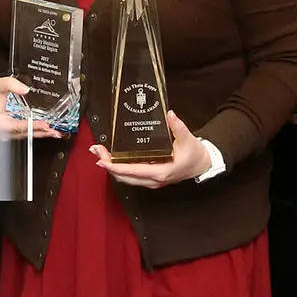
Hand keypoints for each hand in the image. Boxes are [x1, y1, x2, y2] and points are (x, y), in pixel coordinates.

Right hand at [0, 76, 64, 140]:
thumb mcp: (0, 84)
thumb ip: (11, 84)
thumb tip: (25, 89)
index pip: (15, 126)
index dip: (29, 126)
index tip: (42, 125)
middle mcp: (3, 129)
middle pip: (23, 133)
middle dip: (39, 132)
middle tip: (52, 130)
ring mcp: (9, 130)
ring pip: (26, 135)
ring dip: (40, 134)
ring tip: (54, 132)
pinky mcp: (14, 129)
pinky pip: (27, 132)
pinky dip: (38, 132)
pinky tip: (47, 131)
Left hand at [89, 110, 209, 188]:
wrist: (202, 165)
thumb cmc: (194, 153)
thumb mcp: (188, 139)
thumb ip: (178, 127)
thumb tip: (170, 114)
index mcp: (160, 172)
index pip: (133, 171)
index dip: (116, 167)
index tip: (101, 160)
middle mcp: (153, 180)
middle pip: (125, 176)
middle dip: (108, 165)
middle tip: (95, 151)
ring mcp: (151, 181)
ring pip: (127, 178)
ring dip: (112, 167)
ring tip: (99, 153)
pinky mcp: (150, 178)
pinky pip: (132, 176)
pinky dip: (120, 169)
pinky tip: (112, 158)